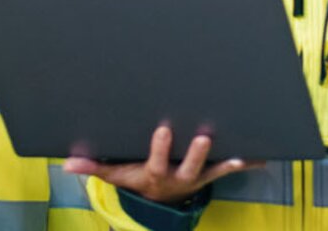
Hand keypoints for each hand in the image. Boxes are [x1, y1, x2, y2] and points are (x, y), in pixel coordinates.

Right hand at [62, 125, 261, 204]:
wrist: (159, 200)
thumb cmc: (137, 177)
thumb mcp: (115, 173)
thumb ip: (93, 167)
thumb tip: (66, 165)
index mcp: (154, 174)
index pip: (156, 161)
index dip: (160, 147)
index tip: (164, 128)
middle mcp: (178, 177)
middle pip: (189, 168)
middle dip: (197, 153)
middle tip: (204, 137)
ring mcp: (196, 177)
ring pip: (212, 170)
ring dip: (226, 161)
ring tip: (240, 152)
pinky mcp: (209, 174)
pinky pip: (229, 169)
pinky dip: (245, 163)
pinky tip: (262, 156)